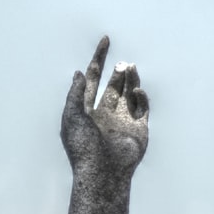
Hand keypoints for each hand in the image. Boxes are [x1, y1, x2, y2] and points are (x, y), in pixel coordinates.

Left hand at [61, 36, 148, 174]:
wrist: (102, 172)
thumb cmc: (83, 146)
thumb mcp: (72, 116)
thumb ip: (75, 94)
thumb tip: (79, 73)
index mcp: (85, 111)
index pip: (91, 80)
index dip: (97, 60)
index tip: (105, 40)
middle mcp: (104, 115)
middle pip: (112, 86)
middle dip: (117, 73)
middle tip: (122, 64)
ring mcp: (122, 121)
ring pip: (129, 93)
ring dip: (130, 79)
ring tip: (130, 67)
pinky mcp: (138, 128)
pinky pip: (142, 107)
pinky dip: (141, 95)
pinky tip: (137, 90)